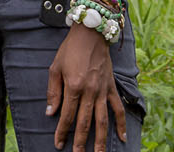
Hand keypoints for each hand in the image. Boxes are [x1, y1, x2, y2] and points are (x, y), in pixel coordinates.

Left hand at [46, 25, 127, 151]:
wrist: (91, 34)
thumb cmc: (70, 49)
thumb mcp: (55, 68)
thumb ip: (53, 92)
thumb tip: (50, 113)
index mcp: (74, 86)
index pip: (67, 116)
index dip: (62, 132)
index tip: (58, 144)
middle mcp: (90, 92)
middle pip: (85, 122)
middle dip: (80, 141)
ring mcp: (103, 91)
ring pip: (102, 121)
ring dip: (101, 140)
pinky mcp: (112, 88)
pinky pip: (118, 109)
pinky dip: (122, 124)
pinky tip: (123, 138)